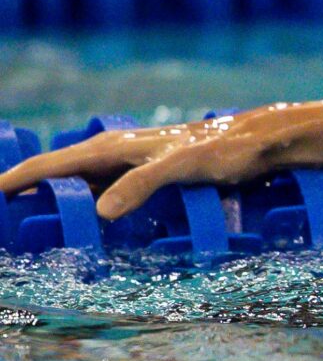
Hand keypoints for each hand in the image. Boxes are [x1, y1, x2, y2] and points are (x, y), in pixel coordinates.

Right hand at [0, 116, 268, 218]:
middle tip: (5, 214)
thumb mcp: (180, 168)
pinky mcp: (150, 173)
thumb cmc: (223, 151)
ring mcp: (132, 162)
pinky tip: (84, 218)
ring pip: (80, 181)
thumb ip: (140, 185)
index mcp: (112, 148)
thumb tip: (99, 212)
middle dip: (26, 188)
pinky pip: (104, 188)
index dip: (16, 180)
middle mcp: (116, 152)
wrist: (260, 142)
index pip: (51, 164)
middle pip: (58, 172)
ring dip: (54, 197)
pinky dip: (84, 201)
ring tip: (28, 219)